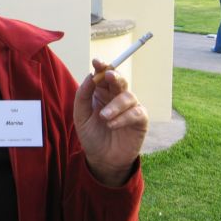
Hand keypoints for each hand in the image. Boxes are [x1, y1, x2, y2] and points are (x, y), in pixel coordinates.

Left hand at [73, 59, 148, 185]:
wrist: (101, 158)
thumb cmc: (91, 135)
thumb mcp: (80, 115)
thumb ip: (83, 95)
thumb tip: (91, 76)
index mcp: (101, 93)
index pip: (103, 75)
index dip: (102, 66)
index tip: (97, 62)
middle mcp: (116, 97)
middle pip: (119, 80)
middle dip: (114, 76)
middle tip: (108, 75)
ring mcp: (129, 108)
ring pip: (127, 96)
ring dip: (115, 105)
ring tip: (104, 117)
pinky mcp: (140, 120)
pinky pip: (135, 113)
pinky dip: (123, 117)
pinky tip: (112, 125)